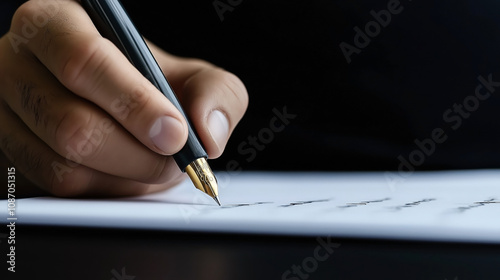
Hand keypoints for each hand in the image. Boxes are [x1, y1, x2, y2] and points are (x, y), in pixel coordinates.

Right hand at [0, 0, 247, 196]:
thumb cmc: (149, 86)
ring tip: (151, 164)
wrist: (112, 108)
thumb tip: (209, 135)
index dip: (134, 103)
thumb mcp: (190, 77)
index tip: (175, 133)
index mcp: (58, 25)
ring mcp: (4, 114)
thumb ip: (215, 93)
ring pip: (63, 165)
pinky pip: (54, 189)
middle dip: (137, 155)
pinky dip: (102, 190)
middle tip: (172, 160)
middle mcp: (18, 65)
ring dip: (123, 177)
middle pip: (72, 125)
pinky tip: (122, 174)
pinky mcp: (7, 156)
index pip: (84, 61)